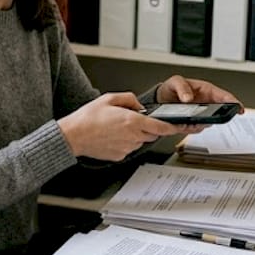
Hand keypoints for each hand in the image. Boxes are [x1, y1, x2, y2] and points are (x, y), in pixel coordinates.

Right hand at [58, 92, 182, 160]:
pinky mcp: (120, 156)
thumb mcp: (109, 98)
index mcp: (132, 121)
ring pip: (141, 141)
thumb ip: (129, 99)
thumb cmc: (87, 119)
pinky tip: (112, 136)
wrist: (73, 136)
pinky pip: (129, 148)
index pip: (161, 127)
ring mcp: (127, 148)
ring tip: (117, 127)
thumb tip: (139, 105)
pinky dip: (125, 142)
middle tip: (134, 121)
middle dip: (149, 127)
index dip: (173, 127)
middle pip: (152, 134)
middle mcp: (132, 136)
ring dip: (136, 134)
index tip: (181, 126)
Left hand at [155, 76, 244, 133]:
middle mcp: (206, 103)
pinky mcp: (193, 123)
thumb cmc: (171, 88)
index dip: (233, 102)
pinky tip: (184, 124)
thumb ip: (182, 87)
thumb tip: (188, 97)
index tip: (239, 108)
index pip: (224, 96)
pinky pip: (197, 129)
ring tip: (189, 121)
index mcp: (206, 90)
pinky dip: (191, 128)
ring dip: (200, 124)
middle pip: (219, 112)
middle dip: (215, 117)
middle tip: (208, 118)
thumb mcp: (175, 82)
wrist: (160, 100)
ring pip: (208, 123)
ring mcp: (200, 114)